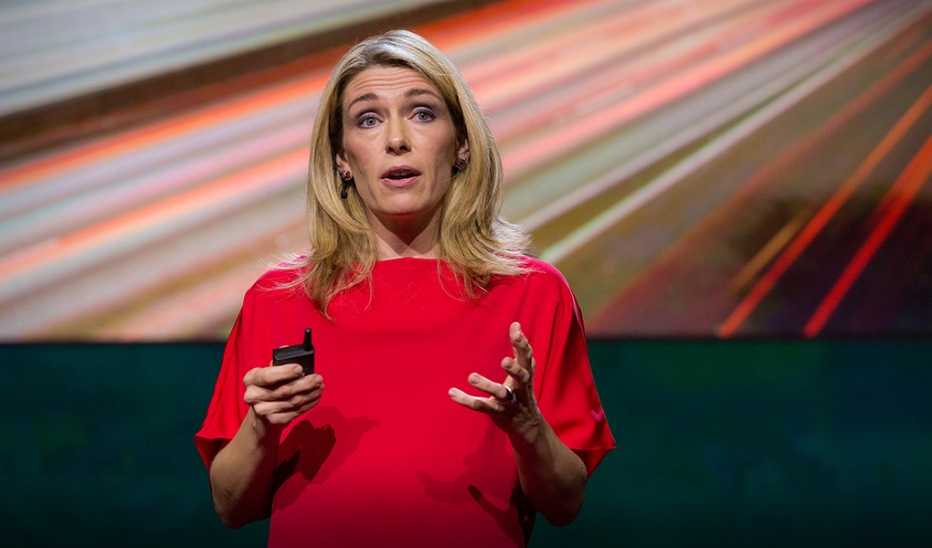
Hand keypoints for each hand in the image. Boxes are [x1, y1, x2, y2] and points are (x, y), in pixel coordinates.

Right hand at [243, 362, 323, 432]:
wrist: (263, 412)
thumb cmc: (271, 385)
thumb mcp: (272, 371)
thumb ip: (280, 360)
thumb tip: (288, 349)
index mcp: (251, 378)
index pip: (267, 376)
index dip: (285, 372)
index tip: (301, 368)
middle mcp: (252, 395)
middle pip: (283, 390)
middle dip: (305, 384)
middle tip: (318, 378)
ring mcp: (261, 410)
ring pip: (292, 402)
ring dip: (310, 394)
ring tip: (320, 387)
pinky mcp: (272, 421)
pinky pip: (294, 413)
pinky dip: (308, 405)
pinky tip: (315, 398)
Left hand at [448, 321, 542, 444]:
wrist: (528, 427)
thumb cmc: (522, 392)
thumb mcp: (524, 372)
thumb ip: (519, 350)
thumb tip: (516, 323)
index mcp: (526, 376)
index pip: (528, 359)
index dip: (522, 345)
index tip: (515, 329)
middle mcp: (521, 389)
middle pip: (522, 378)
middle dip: (514, 370)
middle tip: (504, 360)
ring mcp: (510, 403)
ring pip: (500, 394)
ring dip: (487, 386)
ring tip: (471, 377)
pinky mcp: (496, 413)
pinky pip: (481, 406)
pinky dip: (466, 400)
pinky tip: (452, 393)